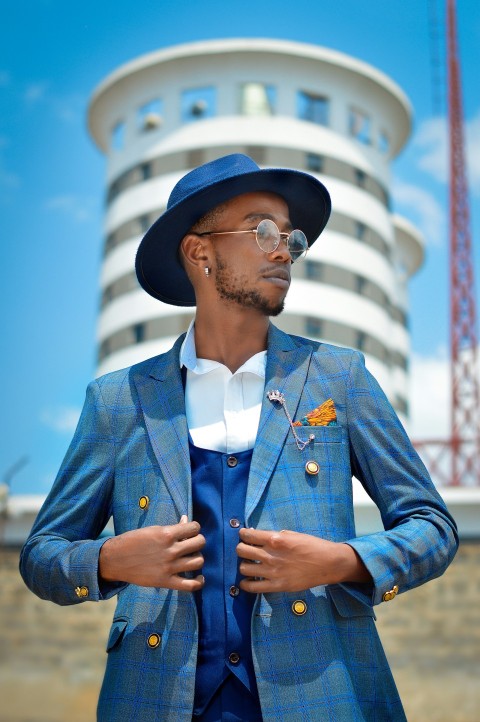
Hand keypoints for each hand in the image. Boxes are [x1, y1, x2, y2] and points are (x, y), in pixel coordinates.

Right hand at [99, 515, 205, 591]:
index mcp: (166, 534)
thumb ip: (172, 527)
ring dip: (198, 557)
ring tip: (191, 557)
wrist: (116, 559)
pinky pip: (190, 585)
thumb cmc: (133, 541)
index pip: (194, 527)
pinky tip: (199, 577)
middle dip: (198, 541)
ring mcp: (169, 567)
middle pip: (199, 543)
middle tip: (191, 543)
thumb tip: (186, 520)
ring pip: (198, 561)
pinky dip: (199, 582)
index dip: (194, 528)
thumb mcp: (152, 529)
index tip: (190, 531)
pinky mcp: (165, 581)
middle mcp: (170, 550)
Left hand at [236, 528, 369, 592]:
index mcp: (275, 539)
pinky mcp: (277, 586)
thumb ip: (274, 535)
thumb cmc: (312, 545)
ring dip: (243, 565)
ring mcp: (273, 572)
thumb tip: (258, 536)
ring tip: (248, 564)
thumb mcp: (292, 534)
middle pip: (241, 551)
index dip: (243, 534)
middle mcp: (271, 555)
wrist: (328, 563)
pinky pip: (253, 587)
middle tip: (245, 549)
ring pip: (244, 568)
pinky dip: (246, 583)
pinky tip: (246, 580)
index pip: (248, 535)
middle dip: (241, 548)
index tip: (244, 535)